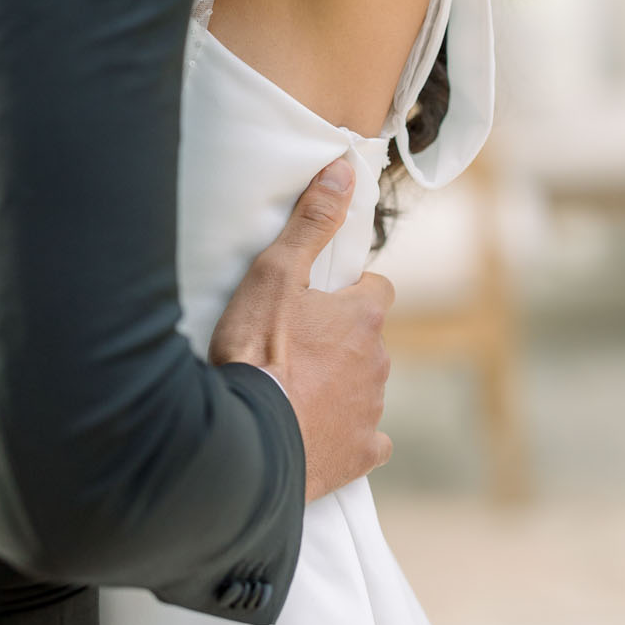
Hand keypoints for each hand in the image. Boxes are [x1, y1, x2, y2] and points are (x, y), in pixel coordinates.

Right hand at [210, 157, 393, 500]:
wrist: (245, 438)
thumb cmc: (259, 351)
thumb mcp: (276, 273)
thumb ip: (312, 221)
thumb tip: (343, 170)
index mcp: (364, 317)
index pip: (377, 291)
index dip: (352, 292)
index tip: (320, 300)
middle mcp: (378, 362)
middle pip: (370, 341)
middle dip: (344, 341)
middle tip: (296, 345)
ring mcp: (371, 411)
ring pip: (366, 388)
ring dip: (342, 384)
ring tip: (294, 387)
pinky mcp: (359, 454)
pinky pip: (369, 442)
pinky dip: (349, 435)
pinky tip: (320, 433)